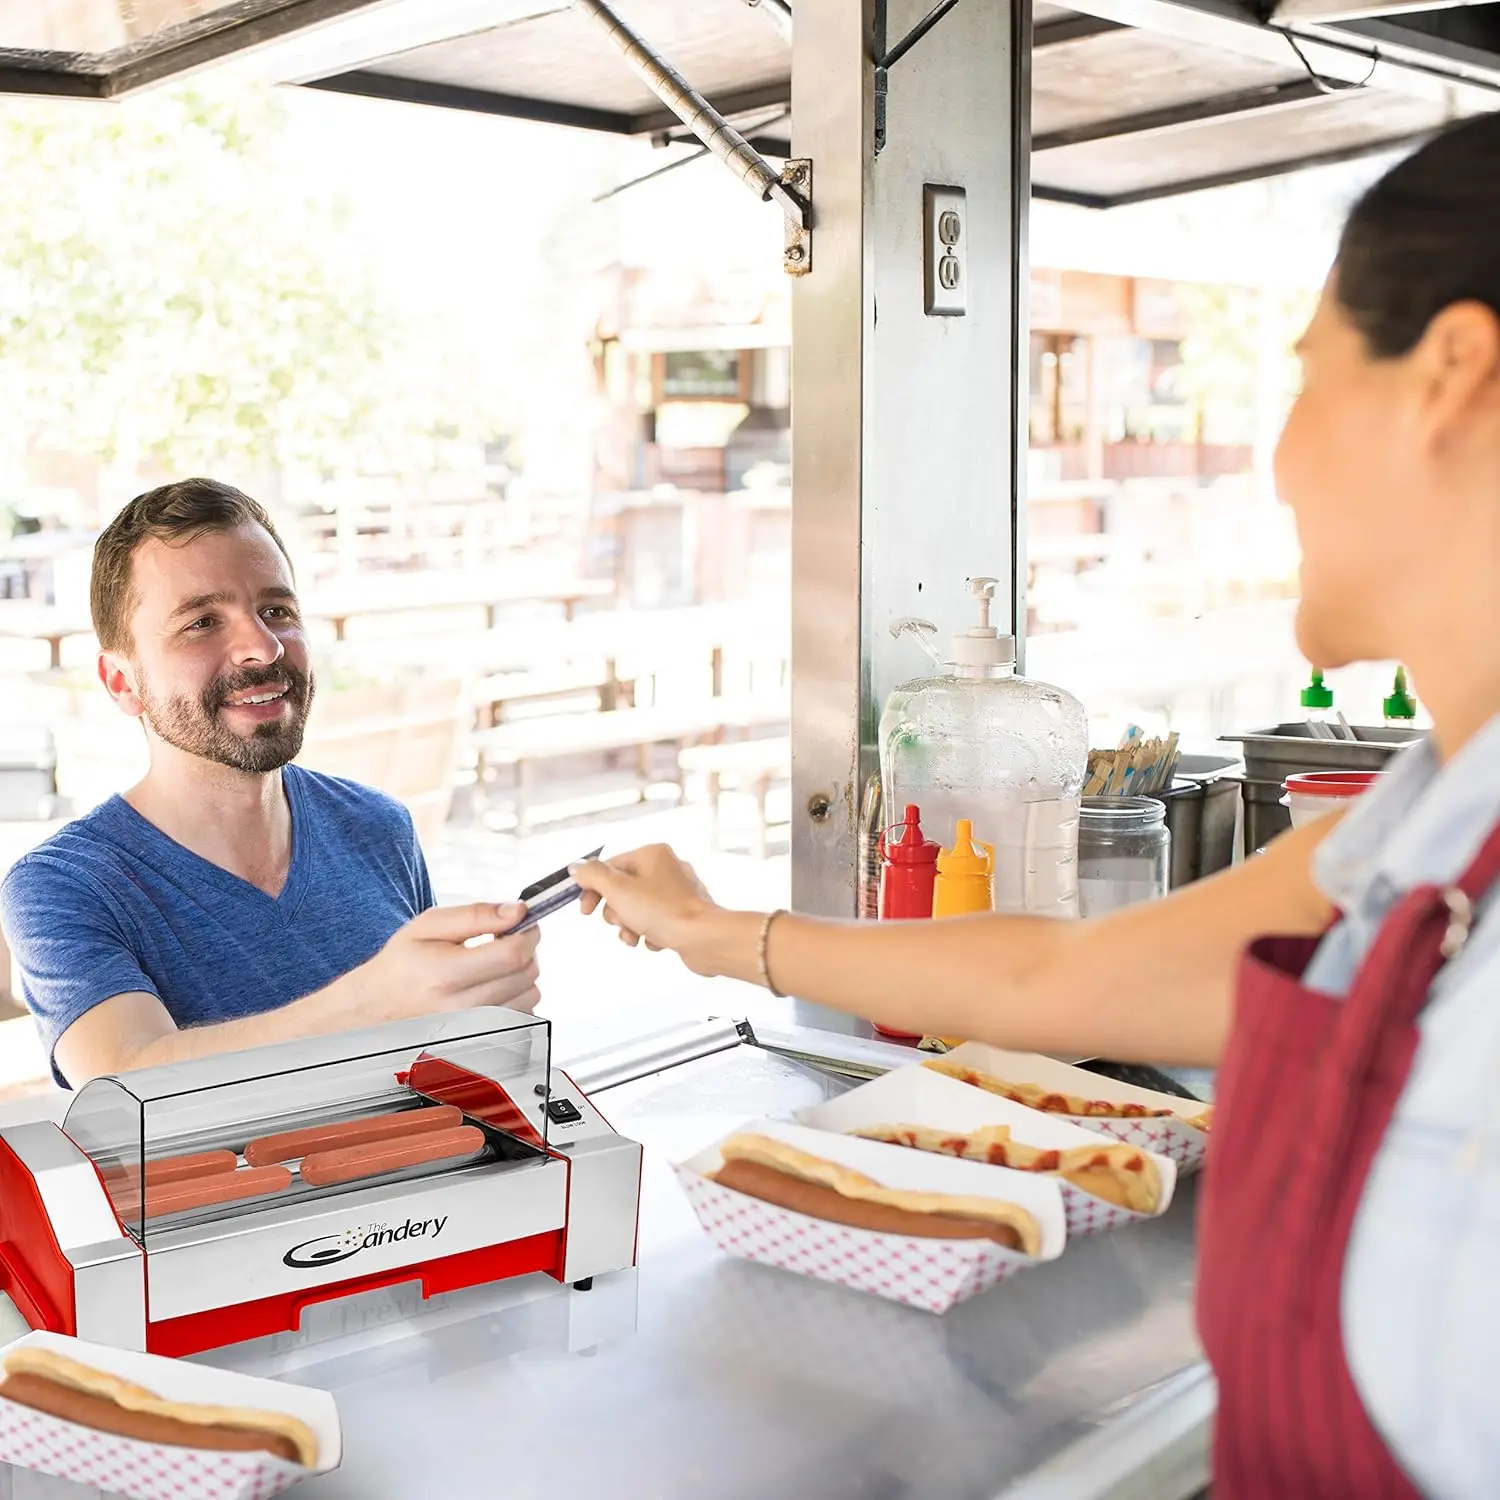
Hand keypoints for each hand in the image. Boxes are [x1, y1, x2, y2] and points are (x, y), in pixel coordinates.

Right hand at [357, 903, 541, 1019]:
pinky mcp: (482, 1039)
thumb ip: (476, 915)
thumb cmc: (404, 963)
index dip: (528, 933)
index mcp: (445, 975)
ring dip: (523, 974)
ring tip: (496, 963)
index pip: (512, 954)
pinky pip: (523, 1014)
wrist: (380, 1005)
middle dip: (526, 950)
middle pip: (526, 974)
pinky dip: (517, 997)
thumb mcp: (429, 925)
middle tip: (506, 939)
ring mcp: (473, 1029)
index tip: (525, 923)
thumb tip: (517, 911)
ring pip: (530, 995)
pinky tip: (495, 986)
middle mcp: (461, 1009)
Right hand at [571, 845, 725, 973]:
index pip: (610, 866)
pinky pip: (657, 921)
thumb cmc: (663, 911)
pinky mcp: (686, 913)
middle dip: (616, 912)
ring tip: (635, 937)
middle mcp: (667, 868)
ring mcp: (679, 891)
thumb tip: (578, 867)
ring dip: (630, 926)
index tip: (585, 910)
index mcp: (652, 854)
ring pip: (638, 908)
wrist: (704, 938)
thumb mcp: (618, 889)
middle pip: (624, 889)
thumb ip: (593, 875)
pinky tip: (655, 941)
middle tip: (620, 922)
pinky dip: (650, 933)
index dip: (593, 889)